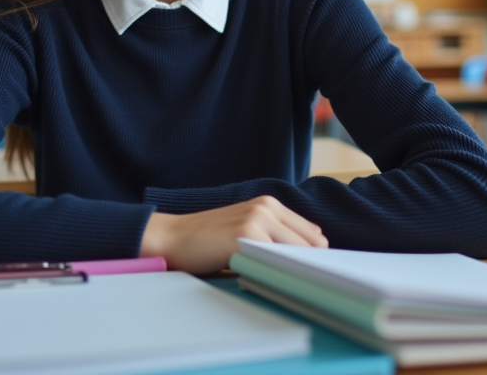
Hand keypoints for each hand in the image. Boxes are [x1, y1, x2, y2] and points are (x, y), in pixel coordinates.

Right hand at [140, 196, 327, 274]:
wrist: (173, 238)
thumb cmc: (208, 240)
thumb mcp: (247, 230)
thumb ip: (275, 237)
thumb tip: (311, 256)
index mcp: (270, 204)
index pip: (313, 234)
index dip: (313, 256)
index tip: (306, 274)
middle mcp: (267, 207)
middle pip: (312, 244)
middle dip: (308, 265)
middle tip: (295, 282)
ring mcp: (257, 220)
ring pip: (298, 253)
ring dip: (293, 270)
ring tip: (279, 282)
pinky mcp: (246, 236)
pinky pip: (276, 260)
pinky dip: (276, 273)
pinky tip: (266, 280)